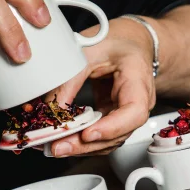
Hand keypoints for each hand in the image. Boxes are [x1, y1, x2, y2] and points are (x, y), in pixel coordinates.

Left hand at [47, 18, 156, 156]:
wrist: (129, 43)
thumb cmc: (116, 41)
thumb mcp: (89, 50)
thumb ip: (70, 79)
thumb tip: (51, 109)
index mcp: (138, 81)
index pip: (134, 112)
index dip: (112, 127)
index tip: (88, 133)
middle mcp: (137, 104)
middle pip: (119, 134)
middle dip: (87, 145)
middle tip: (59, 147)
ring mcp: (126, 115)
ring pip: (109, 141)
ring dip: (82, 148)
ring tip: (55, 147)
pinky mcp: (112, 118)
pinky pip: (100, 136)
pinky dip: (81, 142)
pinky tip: (62, 141)